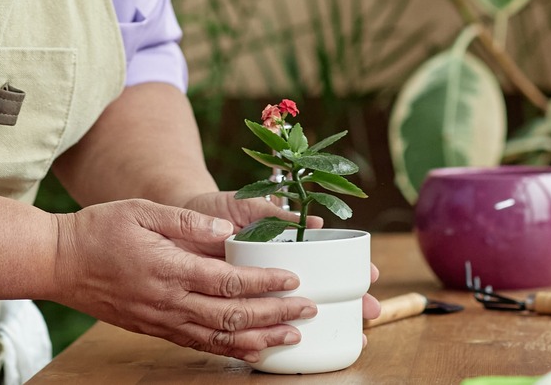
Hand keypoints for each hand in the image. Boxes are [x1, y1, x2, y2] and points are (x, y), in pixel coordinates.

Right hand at [48, 199, 313, 362]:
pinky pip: (198, 345)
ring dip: (259, 339)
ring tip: (291, 337)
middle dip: (274, 315)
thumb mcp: (143, 210)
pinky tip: (251, 349)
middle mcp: (168, 301)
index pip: (229, 282)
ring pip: (219, 338)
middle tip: (307, 310)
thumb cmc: (100, 229)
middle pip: (232, 317)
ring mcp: (161, 320)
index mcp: (169, 268)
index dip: (265, 284)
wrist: (58, 262)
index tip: (293, 280)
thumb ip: (187, 222)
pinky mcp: (155, 328)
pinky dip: (229, 350)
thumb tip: (226, 230)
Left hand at [180, 190, 382, 326]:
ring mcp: (258, 287)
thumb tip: (314, 222)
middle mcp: (277, 269)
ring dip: (324, 322)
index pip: (327, 260)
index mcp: (285, 245)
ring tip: (350, 334)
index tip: (371, 276)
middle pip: (322, 288)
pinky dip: (274, 335)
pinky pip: (259, 324)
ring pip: (296, 310)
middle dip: (350, 301)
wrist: (179, 218)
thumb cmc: (218, 208)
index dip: (351, 269)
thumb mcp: (250, 205)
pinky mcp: (235, 302)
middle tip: (371, 312)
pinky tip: (291, 346)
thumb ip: (277, 212)